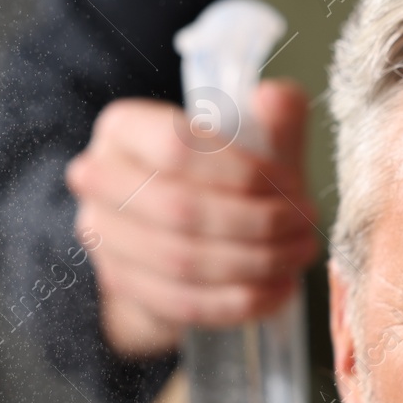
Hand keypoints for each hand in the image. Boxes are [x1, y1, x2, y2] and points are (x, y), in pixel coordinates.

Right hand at [65, 79, 320, 357]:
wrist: (176, 227)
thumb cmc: (220, 175)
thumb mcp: (250, 139)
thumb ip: (271, 117)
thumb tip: (276, 99)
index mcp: (123, 127)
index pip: (177, 146)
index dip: (243, 170)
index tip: (292, 184)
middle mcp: (98, 178)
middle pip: (182, 209)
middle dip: (258, 222)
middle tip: (304, 225)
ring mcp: (102, 236)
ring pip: (184, 261)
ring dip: (255, 263)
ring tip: (298, 255)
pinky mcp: (121, 285)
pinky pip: (184, 302)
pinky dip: (239, 301)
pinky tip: (278, 291)